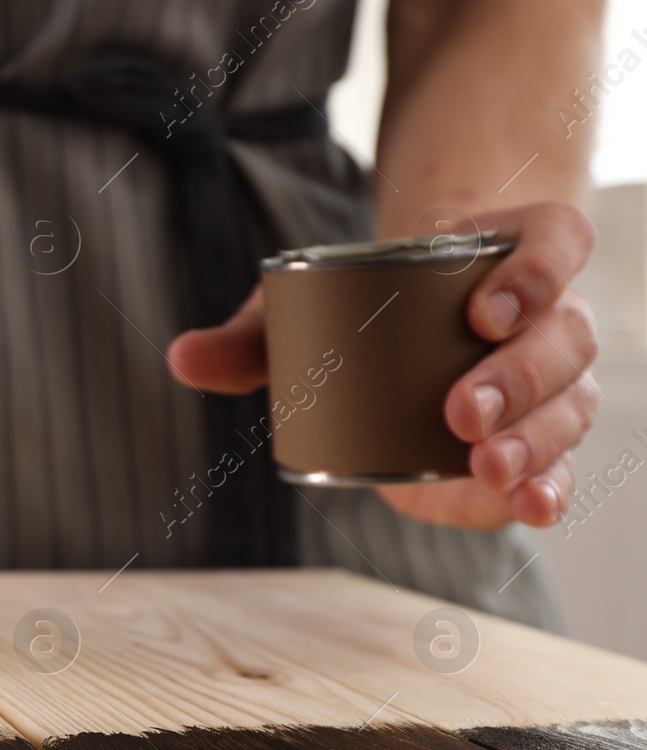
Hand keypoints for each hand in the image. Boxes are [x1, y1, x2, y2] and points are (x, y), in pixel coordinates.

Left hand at [165, 203, 598, 530]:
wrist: (396, 343)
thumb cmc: (361, 309)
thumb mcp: (304, 308)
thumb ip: (249, 336)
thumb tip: (181, 359)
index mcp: (510, 253)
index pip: (554, 243)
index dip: (534, 273)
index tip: (483, 313)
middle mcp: (550, 315)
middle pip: (563, 338)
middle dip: (518, 378)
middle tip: (461, 410)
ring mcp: (554, 382)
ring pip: (569, 404)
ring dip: (533, 438)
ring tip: (484, 464)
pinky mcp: (540, 443)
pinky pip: (563, 462)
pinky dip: (551, 485)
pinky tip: (529, 505)